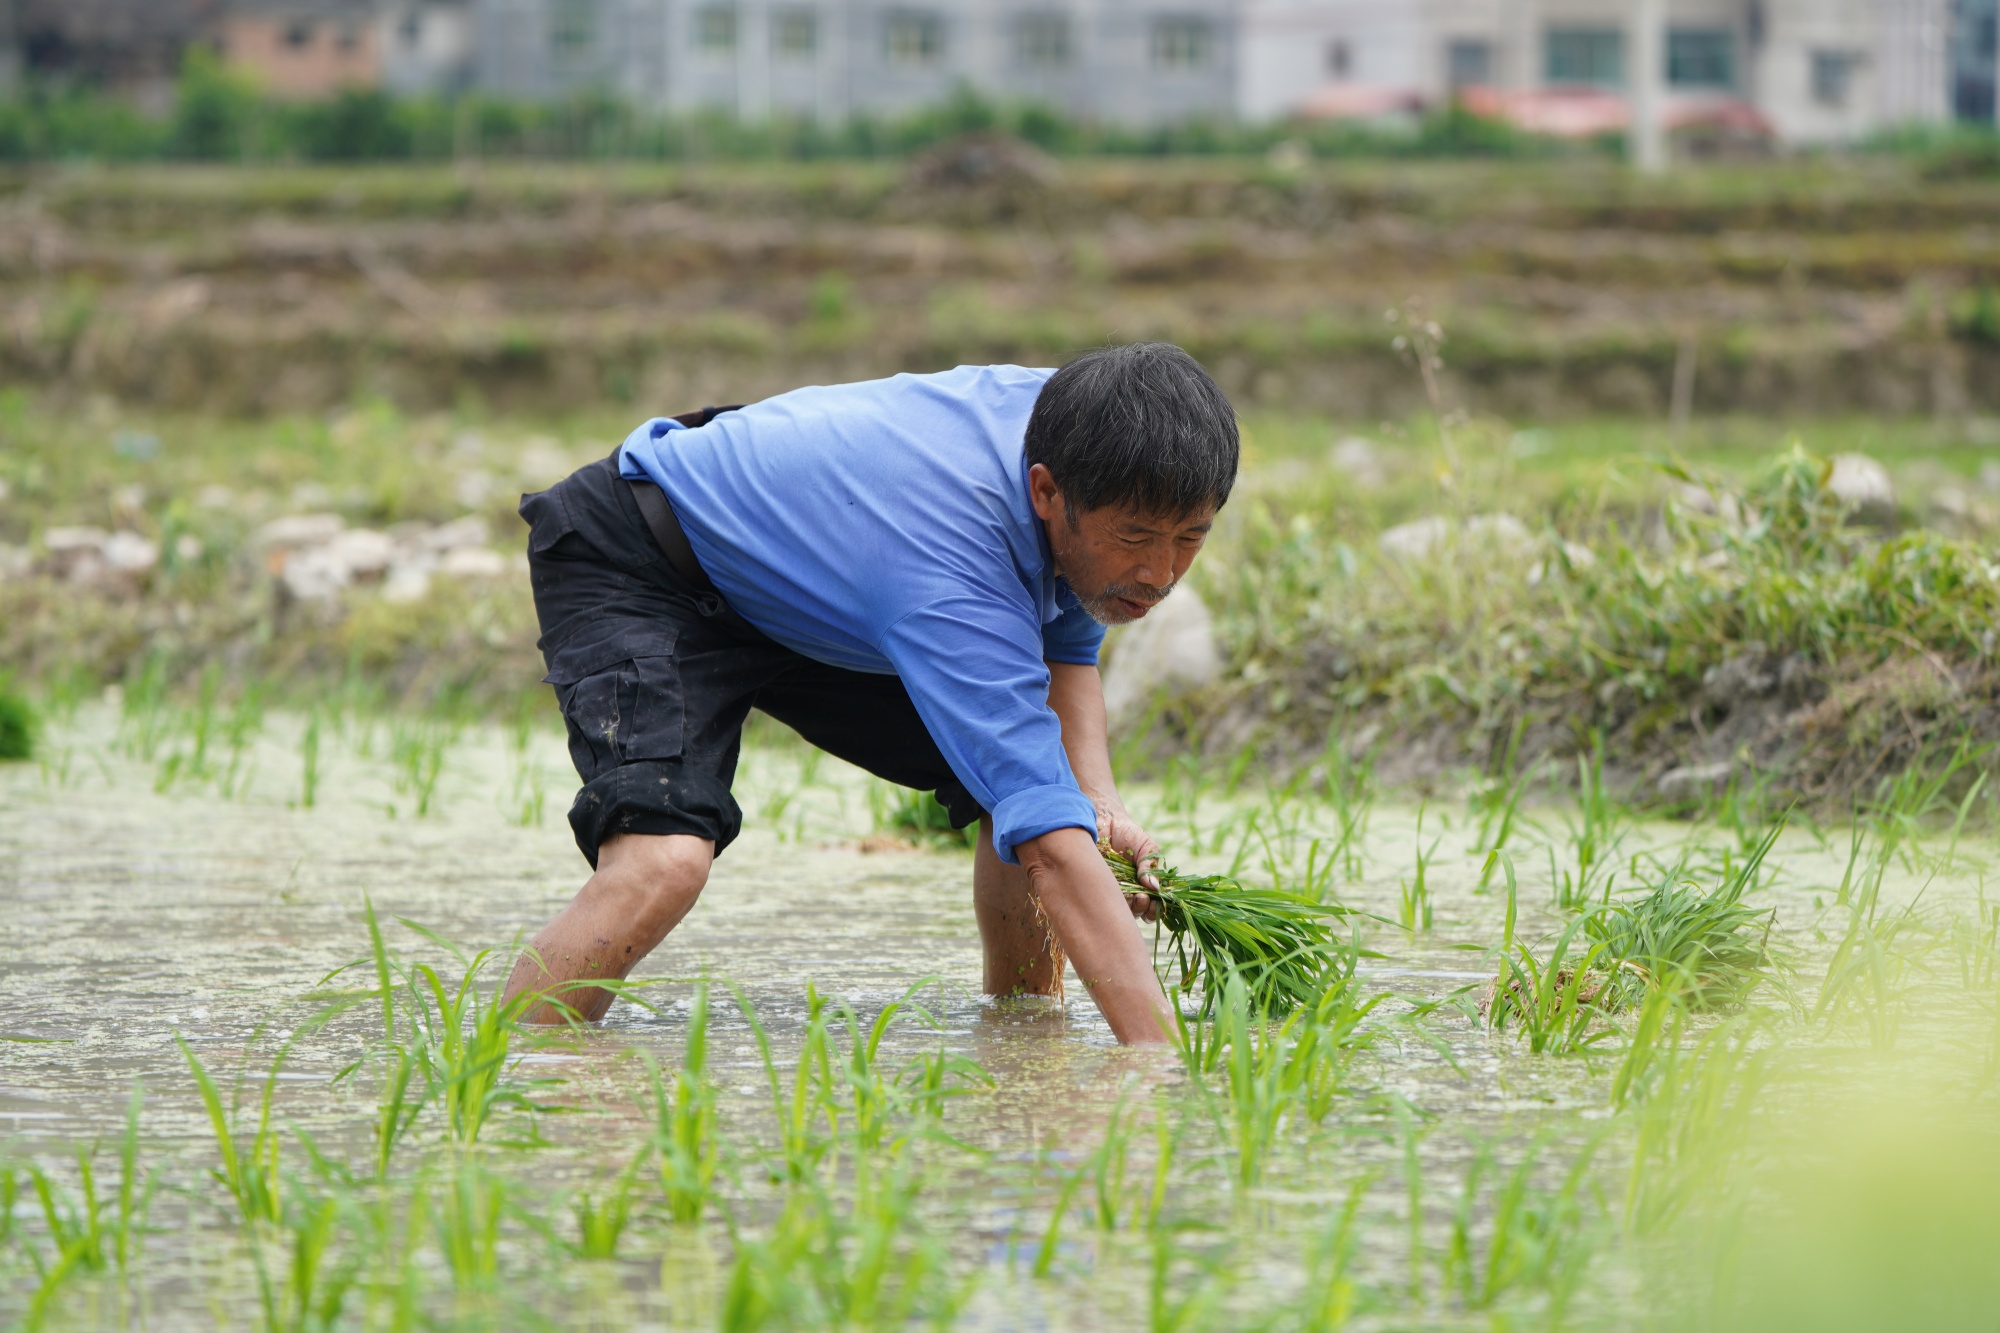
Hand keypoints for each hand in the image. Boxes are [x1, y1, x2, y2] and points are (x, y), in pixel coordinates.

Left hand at [1095, 798, 1161, 920]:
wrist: (1103, 821)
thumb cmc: (1128, 834)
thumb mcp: (1146, 848)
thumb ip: (1151, 866)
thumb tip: (1155, 887)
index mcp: (1144, 884)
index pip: (1153, 904)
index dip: (1157, 908)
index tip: (1157, 902)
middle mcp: (1130, 891)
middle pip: (1140, 912)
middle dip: (1144, 910)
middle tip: (1143, 898)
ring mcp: (1113, 891)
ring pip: (1124, 911)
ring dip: (1132, 908)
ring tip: (1135, 896)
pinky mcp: (1097, 887)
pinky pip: (1105, 901)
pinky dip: (1114, 902)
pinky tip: (1118, 894)